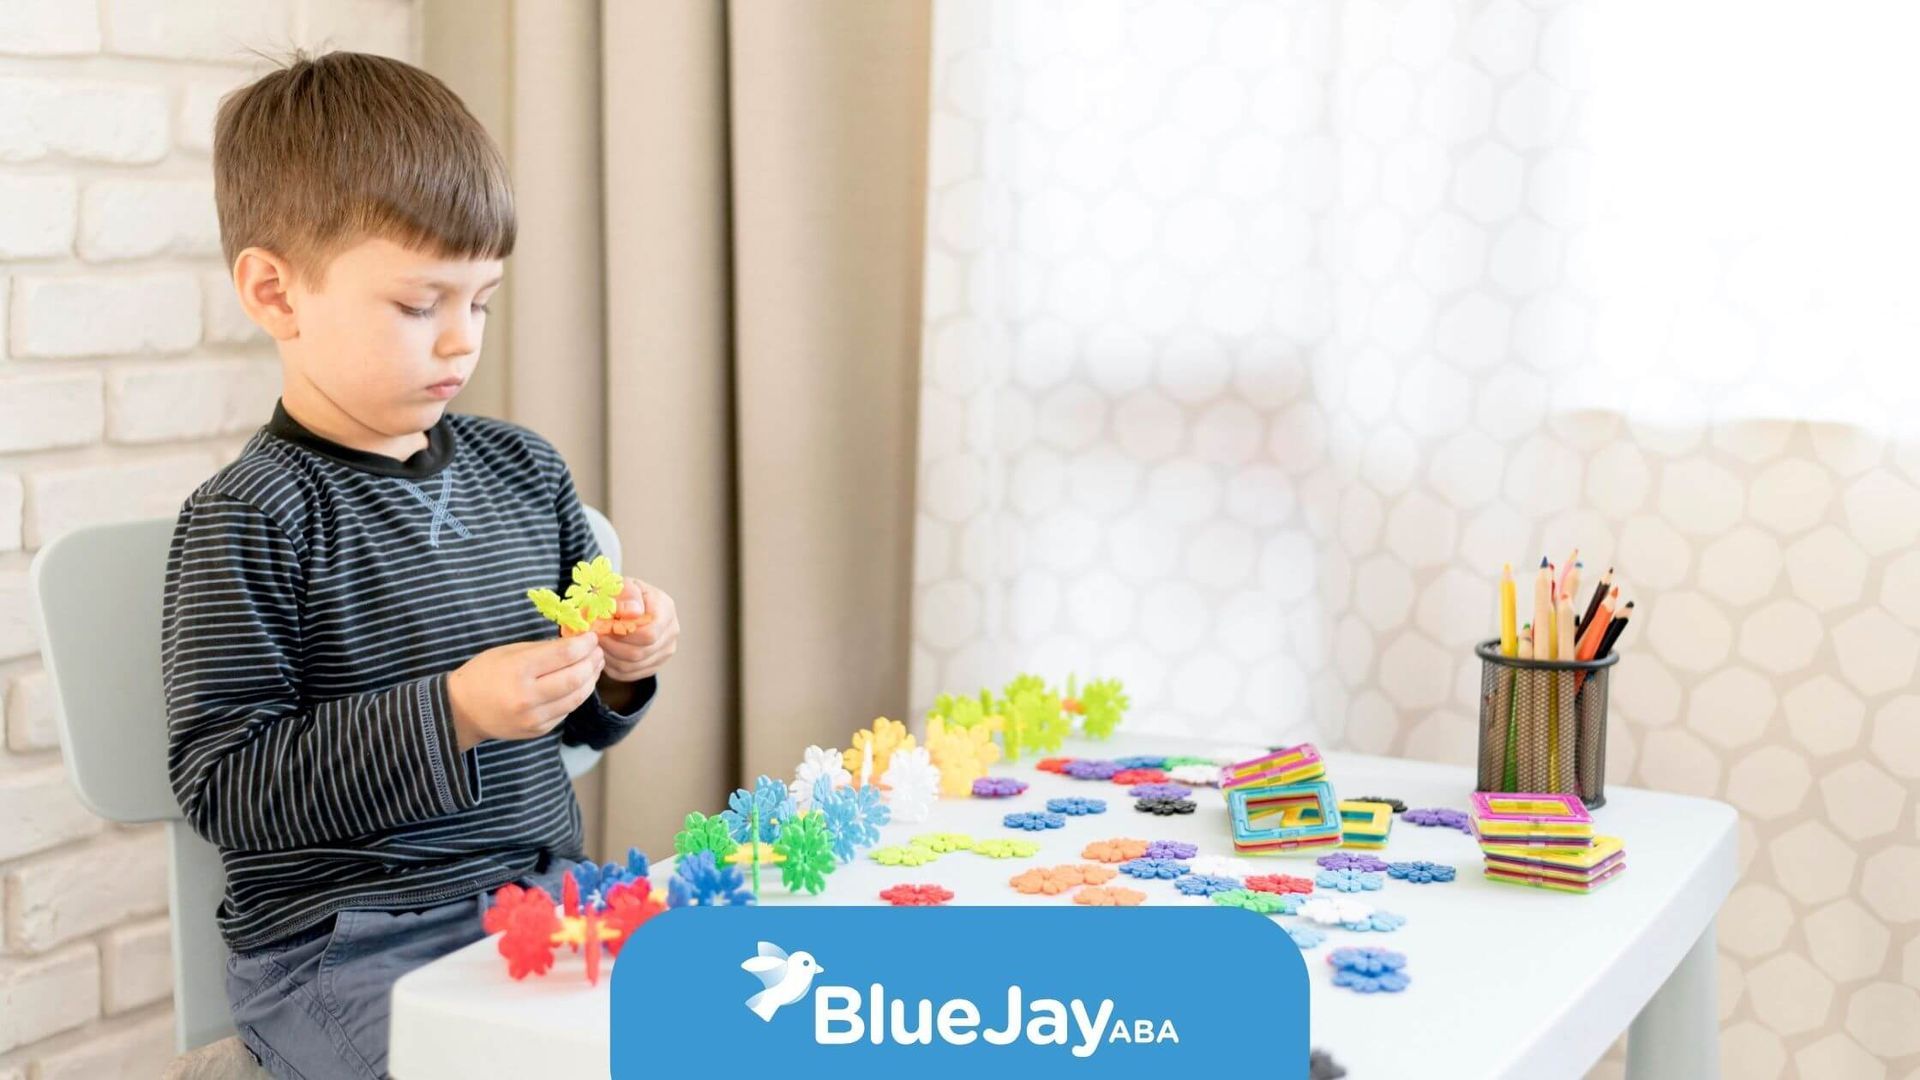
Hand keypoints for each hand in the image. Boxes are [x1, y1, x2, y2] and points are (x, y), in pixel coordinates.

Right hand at [446, 633, 603, 751]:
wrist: (462, 711)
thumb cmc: (484, 673)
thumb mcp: (509, 652)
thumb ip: (543, 648)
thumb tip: (576, 642)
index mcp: (518, 670)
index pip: (564, 655)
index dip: (584, 644)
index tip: (591, 637)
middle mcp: (528, 696)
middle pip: (576, 678)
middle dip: (592, 662)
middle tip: (598, 651)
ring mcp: (534, 717)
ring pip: (577, 697)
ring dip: (591, 679)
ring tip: (594, 666)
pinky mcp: (539, 730)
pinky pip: (566, 710)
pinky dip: (577, 694)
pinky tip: (580, 683)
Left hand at [600, 577, 678, 683]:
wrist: (629, 603)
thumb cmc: (624, 594)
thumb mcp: (622, 585)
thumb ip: (626, 596)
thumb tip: (633, 612)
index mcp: (666, 609)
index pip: (649, 634)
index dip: (622, 635)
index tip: (602, 627)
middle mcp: (671, 632)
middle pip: (640, 653)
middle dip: (612, 646)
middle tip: (594, 637)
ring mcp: (664, 651)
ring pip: (633, 666)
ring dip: (610, 657)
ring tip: (598, 643)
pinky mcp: (653, 664)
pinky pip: (630, 674)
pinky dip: (612, 667)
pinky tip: (605, 652)